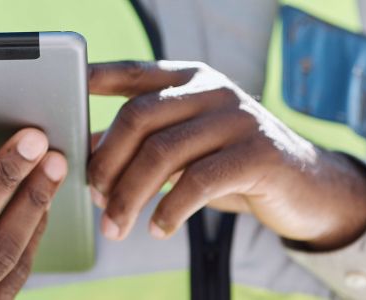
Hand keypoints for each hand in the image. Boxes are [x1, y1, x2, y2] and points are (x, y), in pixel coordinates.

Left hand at [88, 61, 365, 249]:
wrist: (304, 186)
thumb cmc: (231, 165)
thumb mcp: (185, 147)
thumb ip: (142, 142)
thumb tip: (85, 150)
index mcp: (190, 79)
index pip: (132, 72)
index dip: (93, 80)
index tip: (61, 98)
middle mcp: (212, 89)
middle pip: (139, 116)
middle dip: (107, 161)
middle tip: (94, 197)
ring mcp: (238, 117)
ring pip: (164, 152)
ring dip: (130, 195)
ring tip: (116, 226)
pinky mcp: (258, 152)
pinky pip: (199, 182)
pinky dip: (170, 210)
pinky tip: (158, 228)